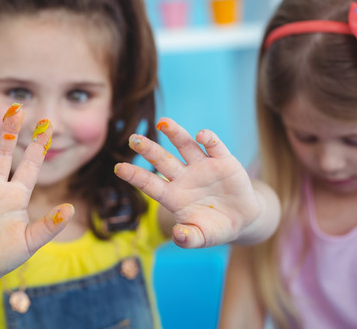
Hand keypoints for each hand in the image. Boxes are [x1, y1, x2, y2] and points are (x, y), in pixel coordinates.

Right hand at [0, 105, 73, 281]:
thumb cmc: (4, 257)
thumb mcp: (29, 242)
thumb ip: (48, 227)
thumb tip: (71, 209)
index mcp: (16, 196)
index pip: (29, 166)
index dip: (38, 147)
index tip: (48, 126)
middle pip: (2, 154)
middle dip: (8, 132)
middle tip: (15, 109)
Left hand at [114, 118, 259, 247]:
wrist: (242, 219)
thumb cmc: (214, 228)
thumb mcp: (201, 238)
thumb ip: (189, 238)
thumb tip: (178, 235)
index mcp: (173, 196)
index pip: (150, 184)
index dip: (135, 176)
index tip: (118, 169)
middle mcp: (183, 177)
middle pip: (162, 160)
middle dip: (148, 149)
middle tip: (133, 138)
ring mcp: (202, 167)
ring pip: (185, 146)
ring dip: (175, 133)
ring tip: (163, 122)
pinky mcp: (223, 161)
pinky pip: (214, 147)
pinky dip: (208, 139)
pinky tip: (201, 135)